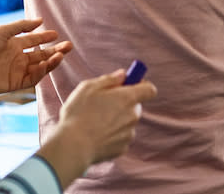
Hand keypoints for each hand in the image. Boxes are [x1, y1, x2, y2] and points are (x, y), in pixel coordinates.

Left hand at [0, 17, 71, 95]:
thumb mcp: (2, 31)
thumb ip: (22, 26)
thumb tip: (40, 20)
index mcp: (14, 44)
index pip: (34, 40)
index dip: (46, 37)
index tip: (57, 34)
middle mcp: (18, 57)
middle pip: (41, 54)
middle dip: (55, 50)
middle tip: (69, 46)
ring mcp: (18, 71)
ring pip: (40, 67)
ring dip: (51, 61)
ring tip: (61, 55)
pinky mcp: (16, 84)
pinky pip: (32, 78)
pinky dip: (40, 72)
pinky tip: (44, 64)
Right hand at [37, 69, 157, 188]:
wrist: (74, 145)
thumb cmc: (79, 113)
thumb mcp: (88, 87)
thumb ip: (109, 79)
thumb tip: (122, 75)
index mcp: (127, 98)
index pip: (149, 89)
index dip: (141, 84)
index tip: (128, 83)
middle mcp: (132, 116)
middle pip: (135, 105)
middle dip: (123, 102)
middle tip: (103, 102)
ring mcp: (129, 134)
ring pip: (126, 122)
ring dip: (116, 119)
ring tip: (94, 121)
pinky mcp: (122, 148)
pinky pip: (120, 137)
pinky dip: (111, 135)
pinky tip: (95, 134)